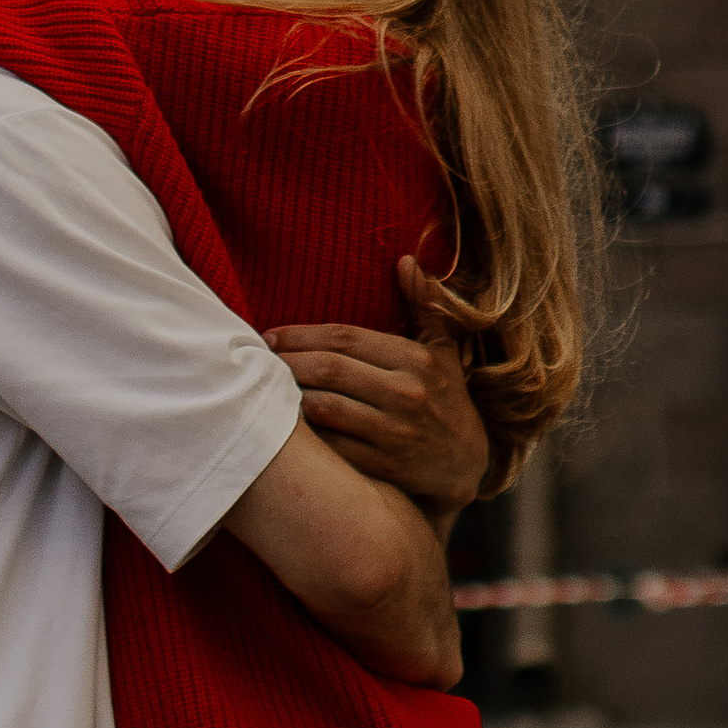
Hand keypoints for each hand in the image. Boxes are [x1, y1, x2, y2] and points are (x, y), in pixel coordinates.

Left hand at [265, 257, 493, 517]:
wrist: (466, 465)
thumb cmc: (445, 396)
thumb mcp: (443, 348)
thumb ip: (424, 304)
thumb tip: (405, 260)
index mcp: (415, 358)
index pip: (345, 337)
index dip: (302, 334)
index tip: (271, 335)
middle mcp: (407, 393)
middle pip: (330, 370)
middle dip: (289, 362)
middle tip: (260, 360)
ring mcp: (396, 433)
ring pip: (326, 408)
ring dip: (291, 397)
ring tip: (268, 388)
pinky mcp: (386, 468)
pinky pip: (333, 449)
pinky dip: (307, 437)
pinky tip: (287, 426)